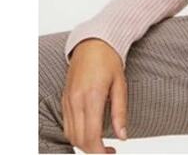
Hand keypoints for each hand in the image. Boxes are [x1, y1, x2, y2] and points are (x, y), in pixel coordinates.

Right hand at [61, 38, 127, 152]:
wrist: (93, 43)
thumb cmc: (109, 60)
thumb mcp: (120, 84)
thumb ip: (120, 112)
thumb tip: (123, 136)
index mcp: (92, 97)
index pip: (90, 136)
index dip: (100, 151)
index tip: (111, 152)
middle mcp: (76, 101)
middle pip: (79, 139)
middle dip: (92, 150)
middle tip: (109, 150)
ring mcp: (68, 100)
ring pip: (70, 135)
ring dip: (83, 143)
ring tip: (101, 142)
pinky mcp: (64, 99)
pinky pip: (67, 124)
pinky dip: (76, 133)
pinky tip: (90, 131)